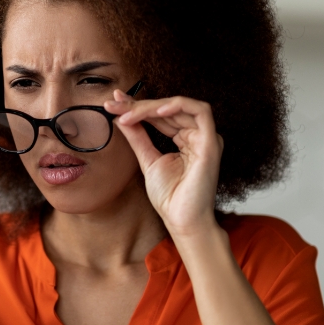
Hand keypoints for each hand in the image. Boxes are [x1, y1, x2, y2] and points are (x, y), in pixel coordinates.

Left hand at [104, 91, 223, 238]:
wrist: (181, 220)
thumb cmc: (169, 196)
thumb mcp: (147, 160)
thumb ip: (137, 137)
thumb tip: (120, 118)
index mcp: (186, 138)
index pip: (160, 115)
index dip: (137, 107)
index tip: (113, 104)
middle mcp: (198, 135)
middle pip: (168, 108)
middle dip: (138, 105)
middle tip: (113, 106)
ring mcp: (206, 137)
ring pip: (180, 106)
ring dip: (152, 106)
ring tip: (127, 113)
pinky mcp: (211, 143)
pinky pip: (201, 112)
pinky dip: (178, 106)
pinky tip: (157, 111)